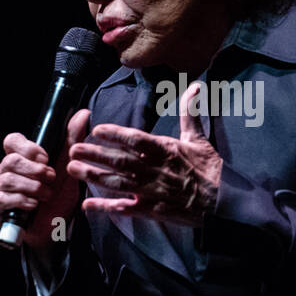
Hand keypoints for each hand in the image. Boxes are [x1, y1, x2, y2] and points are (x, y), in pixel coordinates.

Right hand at [0, 108, 90, 249]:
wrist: (54, 232)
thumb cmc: (58, 199)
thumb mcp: (69, 169)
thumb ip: (73, 141)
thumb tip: (84, 113)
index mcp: (19, 159)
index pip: (12, 140)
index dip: (28, 147)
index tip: (45, 158)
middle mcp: (4, 171)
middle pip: (11, 160)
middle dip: (36, 170)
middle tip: (52, 180)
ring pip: (7, 179)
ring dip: (32, 187)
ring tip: (46, 196)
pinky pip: (1, 198)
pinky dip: (21, 201)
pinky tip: (33, 206)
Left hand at [67, 83, 222, 226]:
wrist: (222, 201)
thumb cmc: (209, 168)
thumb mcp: (198, 138)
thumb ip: (189, 112)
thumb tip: (194, 86)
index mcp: (165, 149)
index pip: (136, 139)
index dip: (115, 134)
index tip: (97, 129)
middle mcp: (154, 169)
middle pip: (120, 160)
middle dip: (95, 154)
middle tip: (74, 149)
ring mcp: (151, 190)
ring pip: (117, 182)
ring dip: (93, 176)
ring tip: (73, 169)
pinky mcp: (151, 209)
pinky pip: (125, 208)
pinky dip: (106, 207)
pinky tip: (88, 205)